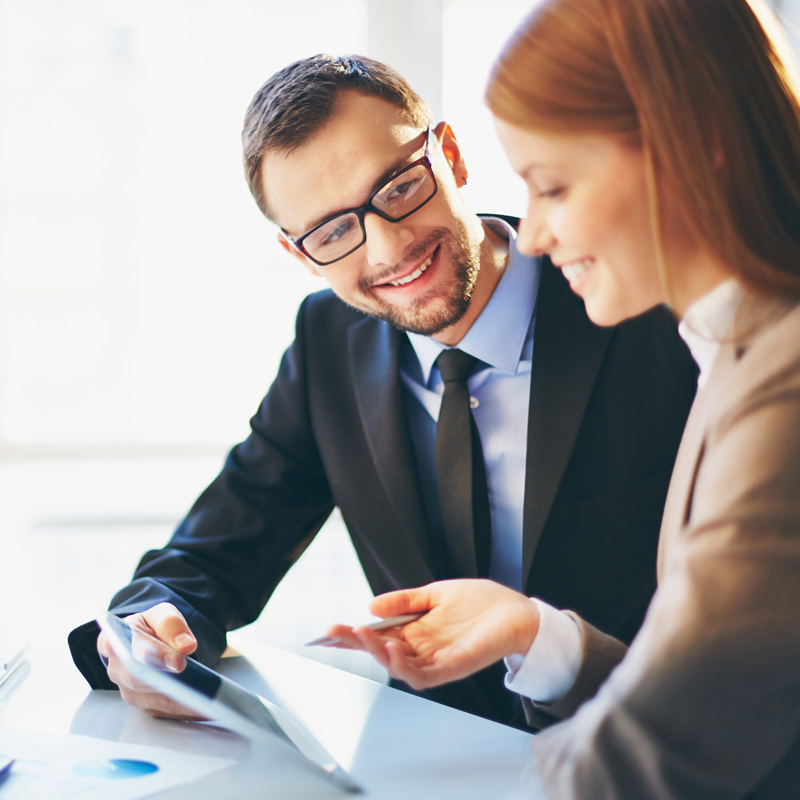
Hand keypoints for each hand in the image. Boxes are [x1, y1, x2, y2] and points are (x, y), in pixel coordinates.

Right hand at [98, 602, 204, 719]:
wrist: (153, 642)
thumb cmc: (153, 627)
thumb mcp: (161, 614)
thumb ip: (171, 623)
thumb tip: (185, 645)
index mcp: (112, 640)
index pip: (121, 647)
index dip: (146, 652)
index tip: (173, 658)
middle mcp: (117, 670)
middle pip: (138, 679)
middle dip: (167, 679)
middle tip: (194, 681)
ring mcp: (130, 691)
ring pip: (155, 700)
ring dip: (180, 700)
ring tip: (207, 697)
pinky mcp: (146, 706)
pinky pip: (167, 711)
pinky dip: (186, 709)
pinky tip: (206, 706)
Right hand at [324, 579, 539, 689]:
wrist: (517, 610)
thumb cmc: (481, 603)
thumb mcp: (435, 593)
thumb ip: (404, 601)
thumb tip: (371, 606)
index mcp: (416, 632)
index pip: (378, 636)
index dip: (353, 634)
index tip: (329, 629)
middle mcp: (422, 649)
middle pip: (382, 652)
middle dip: (356, 643)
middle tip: (337, 630)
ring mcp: (437, 660)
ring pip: (398, 667)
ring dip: (378, 653)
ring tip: (362, 635)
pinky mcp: (454, 667)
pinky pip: (424, 675)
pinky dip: (405, 666)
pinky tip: (394, 649)